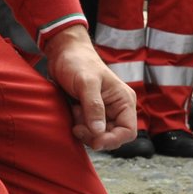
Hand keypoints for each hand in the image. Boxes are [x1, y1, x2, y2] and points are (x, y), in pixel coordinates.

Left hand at [43, 26, 137, 150]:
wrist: (64, 53)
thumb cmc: (78, 62)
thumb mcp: (87, 83)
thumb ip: (94, 107)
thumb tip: (99, 132)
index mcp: (124, 100)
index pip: (128, 131)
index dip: (113, 140)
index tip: (94, 140)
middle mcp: (117, 108)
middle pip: (113, 136)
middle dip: (95, 135)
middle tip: (78, 125)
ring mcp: (105, 112)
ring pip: (99, 136)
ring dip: (85, 130)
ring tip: (75, 111)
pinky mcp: (91, 114)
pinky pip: (89, 130)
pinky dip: (80, 127)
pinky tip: (74, 111)